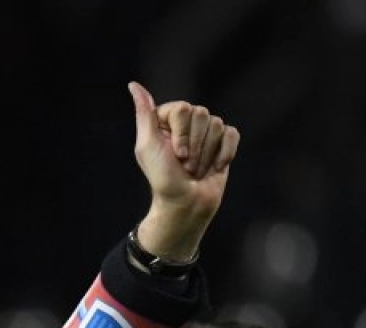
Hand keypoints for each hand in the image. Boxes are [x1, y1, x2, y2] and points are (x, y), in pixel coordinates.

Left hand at [128, 81, 239, 259]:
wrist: (186, 204)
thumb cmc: (163, 178)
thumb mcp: (147, 146)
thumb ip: (144, 114)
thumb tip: (133, 85)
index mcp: (167, 120)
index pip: (183, 108)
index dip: (181, 134)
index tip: (176, 155)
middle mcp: (187, 122)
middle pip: (202, 114)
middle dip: (195, 146)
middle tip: (185, 166)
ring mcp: (206, 132)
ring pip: (217, 125)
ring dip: (206, 154)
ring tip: (196, 170)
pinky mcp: (224, 143)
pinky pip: (232, 134)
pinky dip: (225, 153)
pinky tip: (215, 167)